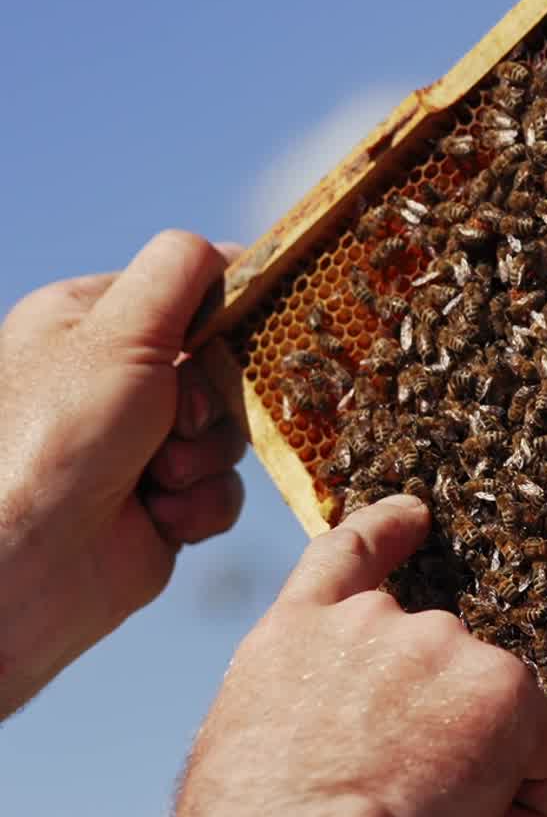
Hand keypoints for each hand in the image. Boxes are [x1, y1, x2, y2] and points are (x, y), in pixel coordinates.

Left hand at [0, 231, 246, 716]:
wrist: (22, 566)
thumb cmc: (57, 435)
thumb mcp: (120, 331)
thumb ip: (180, 274)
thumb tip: (234, 249)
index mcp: (92, 323)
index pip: (189, 291)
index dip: (229, 310)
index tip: (254, 327)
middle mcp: (116, 381)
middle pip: (223, 368)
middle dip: (215, 402)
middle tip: (181, 420)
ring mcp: (140, 446)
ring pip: (231, 434)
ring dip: (206, 459)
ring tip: (159, 477)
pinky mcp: (163, 504)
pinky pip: (223, 491)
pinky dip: (201, 505)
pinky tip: (161, 516)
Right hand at [160, 495, 546, 816]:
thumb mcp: (243, 751)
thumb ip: (306, 712)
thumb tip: (345, 746)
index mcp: (298, 633)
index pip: (349, 552)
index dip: (388, 529)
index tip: (418, 515)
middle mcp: (374, 619)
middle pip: (438, 665)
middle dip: (437, 731)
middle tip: (400, 808)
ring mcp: (443, 643)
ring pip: (491, 713)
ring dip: (479, 769)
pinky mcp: (503, 685)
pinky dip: (531, 798)